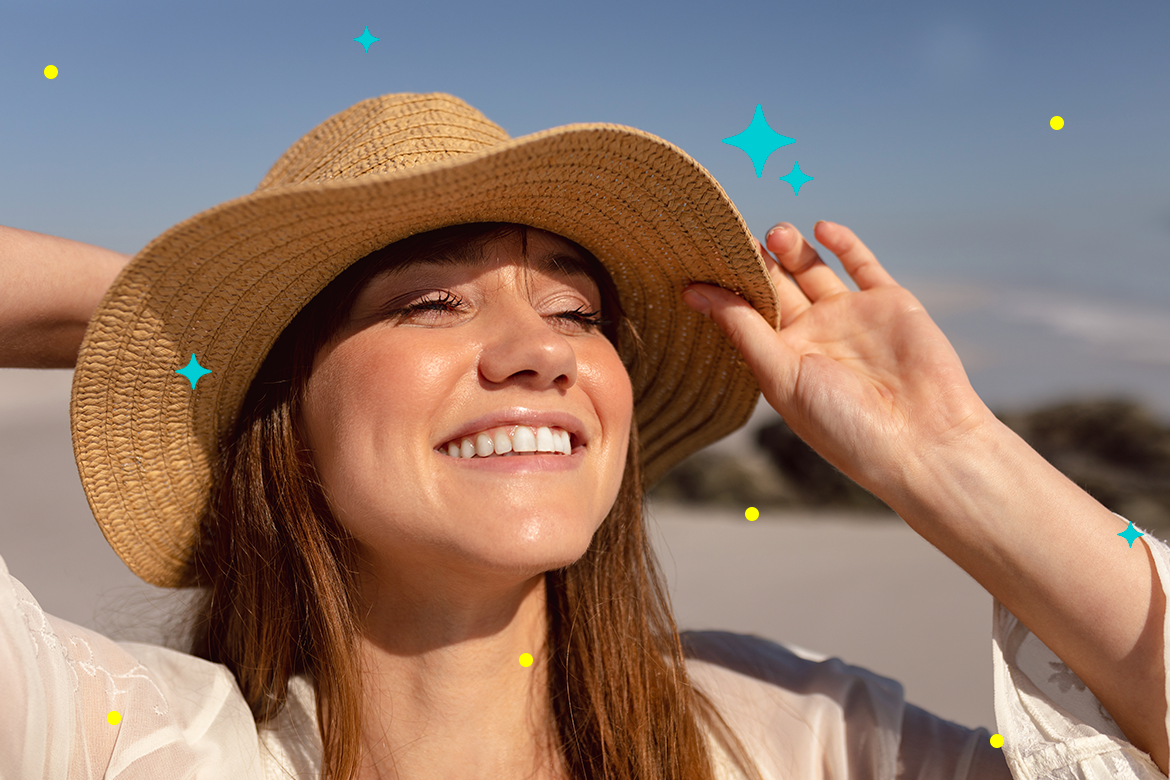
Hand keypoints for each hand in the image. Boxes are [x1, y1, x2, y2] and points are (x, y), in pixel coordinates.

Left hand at [682, 221, 996, 503]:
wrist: (922, 441)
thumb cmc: (843, 425)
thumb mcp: (781, 376)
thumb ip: (744, 329)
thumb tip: (694, 293)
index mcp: (783, 359)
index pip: (746, 312)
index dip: (726, 287)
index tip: (698, 258)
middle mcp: (815, 336)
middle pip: (777, 285)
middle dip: (757, 261)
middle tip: (734, 234)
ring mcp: (851, 316)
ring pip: (813, 269)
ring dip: (792, 249)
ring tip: (774, 233)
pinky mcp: (889, 302)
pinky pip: (862, 264)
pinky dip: (842, 243)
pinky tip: (820, 228)